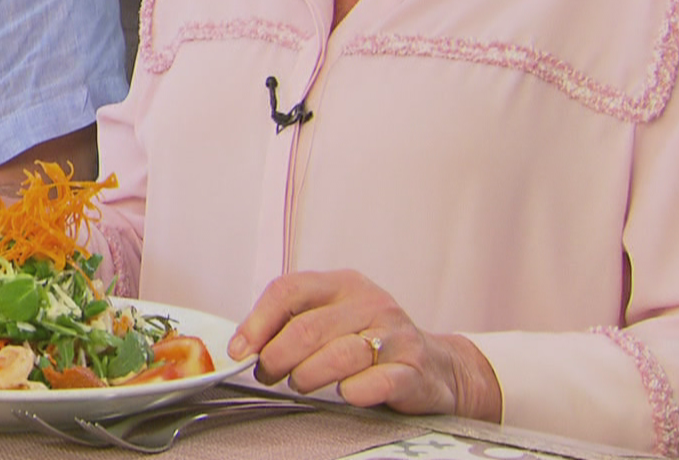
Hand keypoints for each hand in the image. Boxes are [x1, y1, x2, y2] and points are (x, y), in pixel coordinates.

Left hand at [229, 270, 502, 421]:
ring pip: (337, 355)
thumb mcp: (334, 318)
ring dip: (307, 376)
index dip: (257, 322)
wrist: (439, 367)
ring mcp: (395, 336)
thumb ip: (293, 323)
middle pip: (307, 328)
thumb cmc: (371, 343)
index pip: (289, 289)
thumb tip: (243, 345)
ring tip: (300, 385)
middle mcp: (370, 303)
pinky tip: (345, 394)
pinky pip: (375, 382)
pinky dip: (352, 392)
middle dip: (276, 357)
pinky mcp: (413, 370)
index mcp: (344, 284)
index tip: (240, 351)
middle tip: (267, 375)